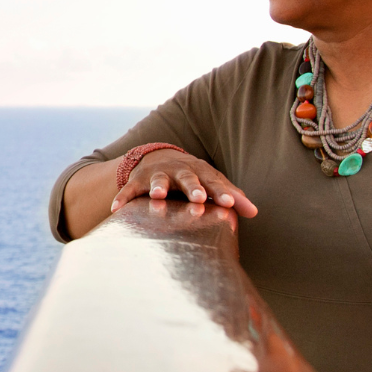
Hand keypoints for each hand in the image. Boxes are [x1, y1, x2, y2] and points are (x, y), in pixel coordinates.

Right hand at [110, 151, 257, 217]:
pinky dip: (123, 199)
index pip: (215, 183)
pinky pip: (129, 191)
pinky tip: (117, 210)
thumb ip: (232, 197)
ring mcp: (158, 175)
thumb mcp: (213, 183)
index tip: (230, 204)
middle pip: (188, 178)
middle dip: (193, 188)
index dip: (223, 193)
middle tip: (199, 199)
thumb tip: (255, 212)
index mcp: (201, 172)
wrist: (160, 159)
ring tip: (157, 197)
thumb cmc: (194, 178)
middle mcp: (180, 171)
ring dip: (158, 187)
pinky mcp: (137, 182)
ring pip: (158, 181)